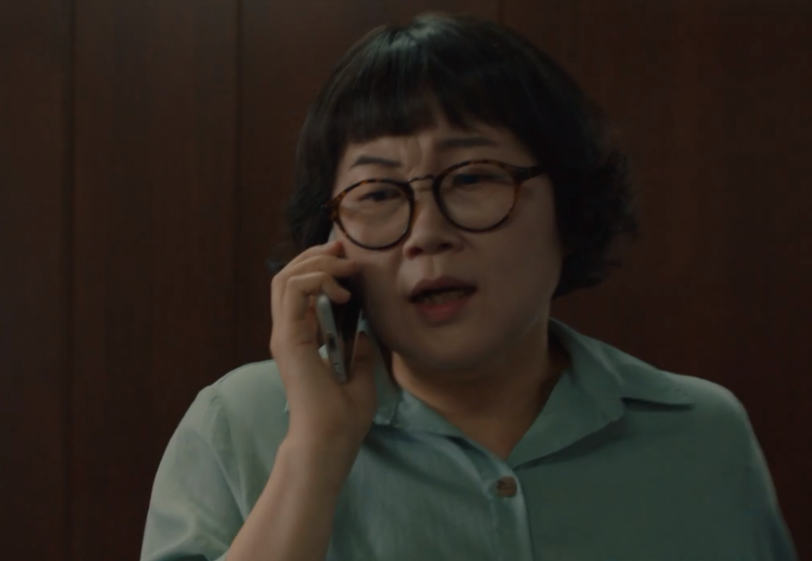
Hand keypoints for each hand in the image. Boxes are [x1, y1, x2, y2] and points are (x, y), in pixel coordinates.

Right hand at [269, 240, 377, 451]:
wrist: (331, 440)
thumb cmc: (344, 417)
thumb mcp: (361, 374)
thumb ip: (358, 351)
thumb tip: (363, 332)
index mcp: (302, 340)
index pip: (299, 290)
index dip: (321, 267)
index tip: (349, 261)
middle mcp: (288, 333)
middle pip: (288, 276)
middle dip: (316, 255)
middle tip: (343, 249)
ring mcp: (285, 334)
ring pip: (286, 277)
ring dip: (317, 263)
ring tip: (345, 267)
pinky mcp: (288, 338)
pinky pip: (294, 291)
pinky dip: (316, 279)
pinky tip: (340, 291)